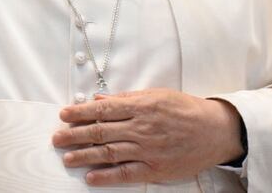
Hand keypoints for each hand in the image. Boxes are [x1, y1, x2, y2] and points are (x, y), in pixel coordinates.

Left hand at [53, 89, 242, 185]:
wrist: (215, 131)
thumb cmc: (185, 110)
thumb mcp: (156, 95)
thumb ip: (126, 98)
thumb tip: (99, 99)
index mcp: (141, 106)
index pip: (103, 109)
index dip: (80, 112)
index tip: (63, 115)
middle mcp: (141, 127)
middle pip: (101, 131)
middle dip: (75, 135)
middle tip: (57, 138)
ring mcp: (148, 149)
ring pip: (109, 152)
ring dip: (85, 155)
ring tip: (67, 158)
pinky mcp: (155, 168)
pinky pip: (127, 173)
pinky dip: (107, 176)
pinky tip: (91, 177)